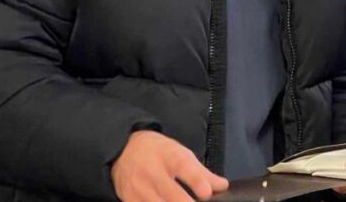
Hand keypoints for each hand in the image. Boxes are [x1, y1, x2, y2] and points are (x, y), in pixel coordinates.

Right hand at [111, 130, 228, 201]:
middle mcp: (153, 172)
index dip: (196, 181)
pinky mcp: (129, 200)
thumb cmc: (159, 152)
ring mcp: (139, 189)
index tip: (207, 193)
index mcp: (169, 156)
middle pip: (172, 194)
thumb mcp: (181, 153)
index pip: (184, 167)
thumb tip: (222, 186)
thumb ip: (202, 172)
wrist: (123, 150)